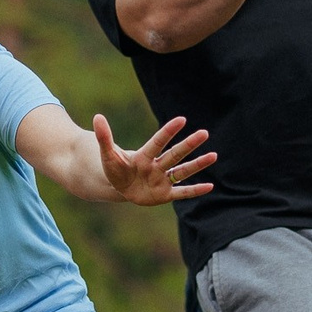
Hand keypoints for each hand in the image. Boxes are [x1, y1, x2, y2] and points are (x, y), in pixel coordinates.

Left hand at [94, 114, 216, 205]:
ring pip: (182, 171)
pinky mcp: (164, 195)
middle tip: (204, 133)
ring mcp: (162, 180)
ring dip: (197, 165)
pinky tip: (210, 186)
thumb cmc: (115, 168)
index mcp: (144, 156)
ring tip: (214, 155)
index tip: (181, 119)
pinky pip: (181, 192)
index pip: (158, 142)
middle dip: (189, 144)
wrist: (119, 186)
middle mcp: (157, 166)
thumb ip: (104, 137)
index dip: (168, 132)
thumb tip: (97, 117)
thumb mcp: (107, 155)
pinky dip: (194, 190)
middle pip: (174, 154)